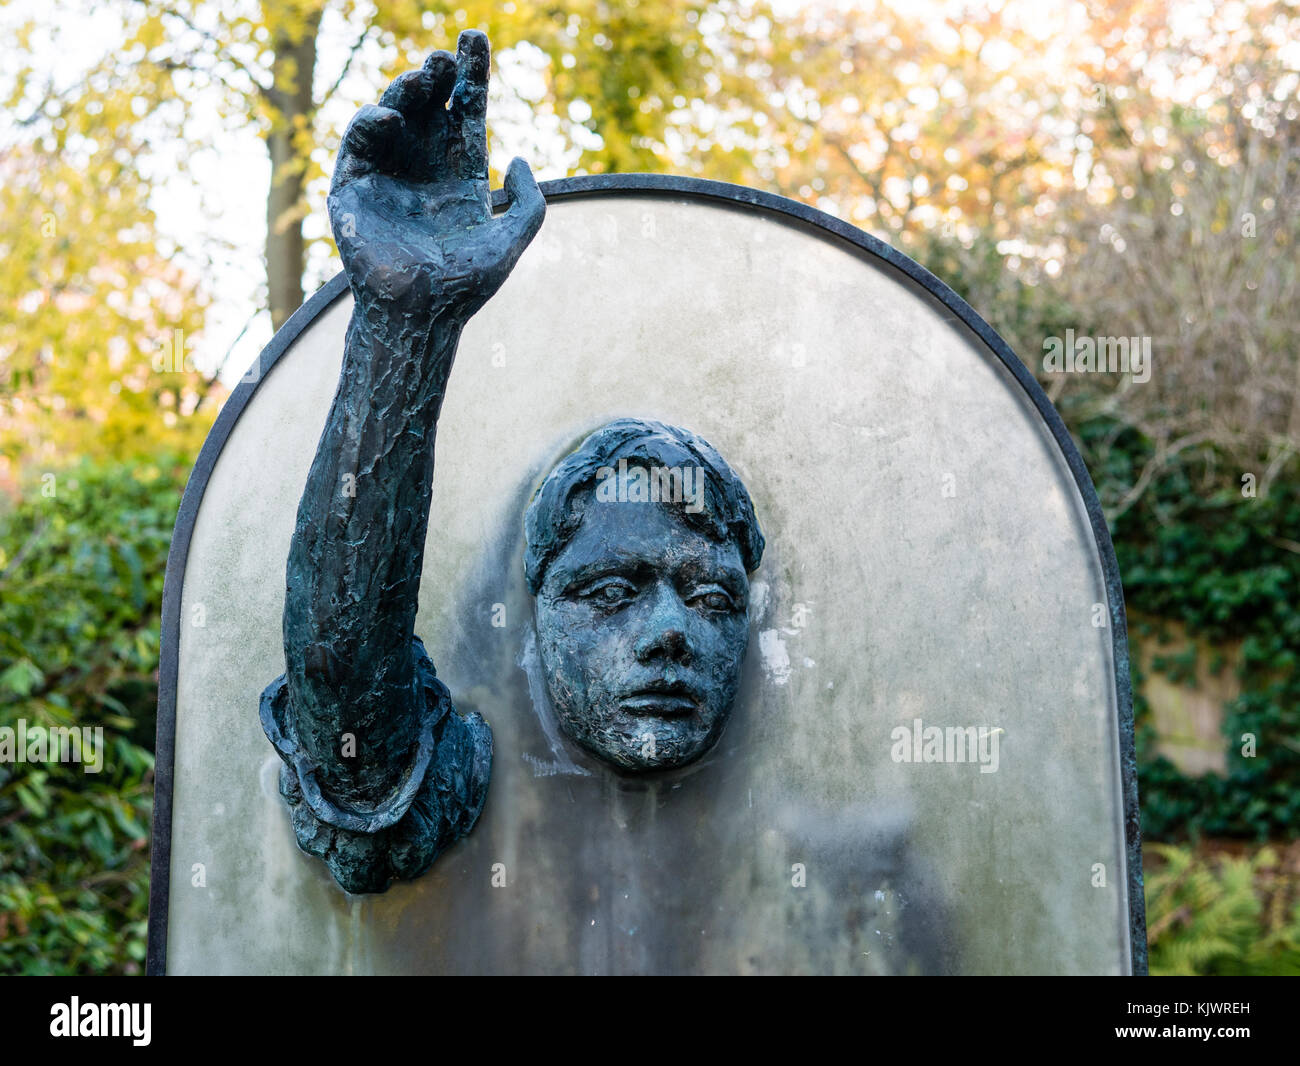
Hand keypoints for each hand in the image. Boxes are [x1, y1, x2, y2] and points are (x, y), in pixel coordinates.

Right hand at [327, 31, 545, 323]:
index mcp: (460, 176)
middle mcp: (424, 169)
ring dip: (407, 90)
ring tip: (425, 77)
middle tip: (447, 57)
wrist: (420, 317)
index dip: (472, 76)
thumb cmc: (465, 287)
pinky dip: (371, 123)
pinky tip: (392, 116)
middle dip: (438, 75)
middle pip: (432, 106)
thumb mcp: (510, 242)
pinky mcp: (355, 187)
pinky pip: (360, 144)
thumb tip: (517, 159)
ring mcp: (388, 175)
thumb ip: (529, 205)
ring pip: (396, 115)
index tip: (476, 37)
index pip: (466, 113)